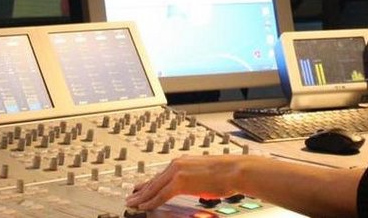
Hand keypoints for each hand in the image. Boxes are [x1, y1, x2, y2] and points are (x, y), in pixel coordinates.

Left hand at [125, 155, 247, 209]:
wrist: (235, 170)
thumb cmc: (226, 173)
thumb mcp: (204, 174)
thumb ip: (192, 179)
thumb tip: (191, 186)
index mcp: (182, 162)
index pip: (161, 175)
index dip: (149, 184)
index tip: (140, 189)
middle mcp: (177, 164)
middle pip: (154, 181)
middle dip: (141, 191)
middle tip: (131, 197)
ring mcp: (177, 172)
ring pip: (154, 187)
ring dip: (142, 197)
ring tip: (133, 203)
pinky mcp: (180, 182)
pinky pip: (161, 195)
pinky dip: (151, 201)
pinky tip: (145, 206)